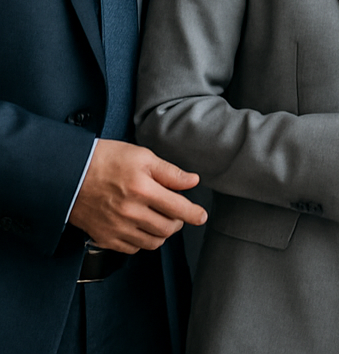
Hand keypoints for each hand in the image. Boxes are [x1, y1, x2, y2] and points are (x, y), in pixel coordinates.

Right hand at [69, 140, 206, 253]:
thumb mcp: (142, 156)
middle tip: (177, 212)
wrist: (70, 174)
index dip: (194, 214)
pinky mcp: (104, 238)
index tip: (201, 216)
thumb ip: (170, 172)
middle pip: (167, 229)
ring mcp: (116, 228)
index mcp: (143, 189)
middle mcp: (130, 213)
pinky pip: (131, 249)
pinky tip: (141, 227)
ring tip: (160, 219)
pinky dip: (142, 241)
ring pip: (151, 242)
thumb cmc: (107, 160)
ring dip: (162, 233)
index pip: (178, 208)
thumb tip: (193, 181)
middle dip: (178, 222)